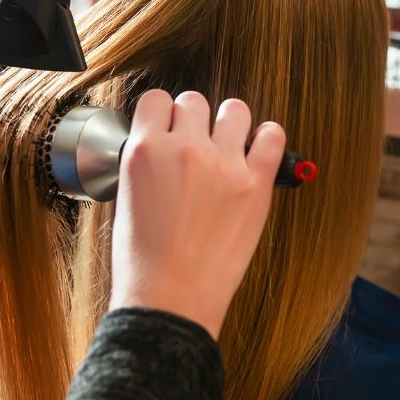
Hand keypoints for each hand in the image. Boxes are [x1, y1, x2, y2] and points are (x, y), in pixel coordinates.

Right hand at [107, 90, 286, 339]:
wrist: (171, 300)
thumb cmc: (143, 261)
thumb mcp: (126, 198)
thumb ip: (145, 162)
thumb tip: (162, 144)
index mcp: (145, 151)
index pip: (156, 99)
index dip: (163, 113)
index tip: (170, 127)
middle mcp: (185, 149)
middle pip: (193, 101)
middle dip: (193, 119)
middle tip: (196, 143)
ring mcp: (223, 164)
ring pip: (234, 109)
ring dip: (230, 122)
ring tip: (229, 142)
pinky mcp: (256, 184)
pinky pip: (273, 137)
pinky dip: (267, 138)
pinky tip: (259, 148)